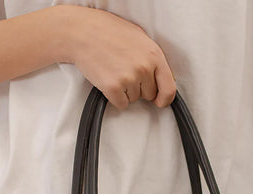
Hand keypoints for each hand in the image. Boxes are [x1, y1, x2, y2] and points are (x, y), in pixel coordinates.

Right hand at [57, 5, 176, 109]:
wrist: (83, 32)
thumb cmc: (109, 32)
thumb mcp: (139, 38)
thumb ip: (152, 59)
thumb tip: (160, 77)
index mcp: (154, 55)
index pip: (169, 89)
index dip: (164, 99)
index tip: (159, 101)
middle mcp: (144, 68)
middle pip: (149, 95)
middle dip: (139, 88)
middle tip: (125, 71)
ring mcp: (129, 78)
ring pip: (133, 99)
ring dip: (125, 90)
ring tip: (115, 70)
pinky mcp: (113, 88)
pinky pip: (121, 104)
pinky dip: (114, 96)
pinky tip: (108, 79)